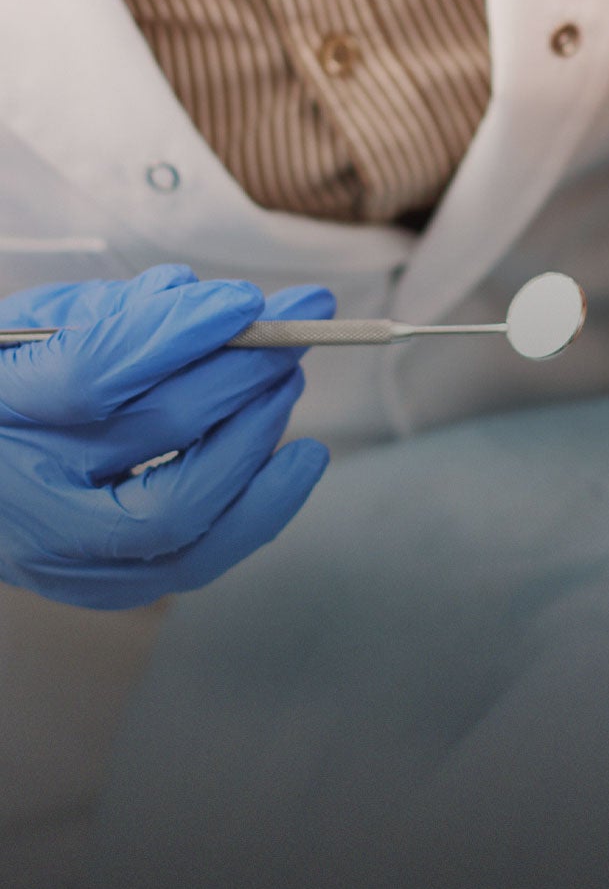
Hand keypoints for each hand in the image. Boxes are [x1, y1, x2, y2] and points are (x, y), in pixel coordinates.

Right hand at [0, 264, 332, 608]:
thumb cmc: (14, 392)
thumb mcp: (33, 334)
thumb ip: (110, 314)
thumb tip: (199, 300)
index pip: (91, 373)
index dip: (179, 333)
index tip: (245, 302)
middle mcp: (23, 490)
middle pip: (153, 432)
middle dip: (239, 377)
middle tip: (288, 337)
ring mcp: (64, 552)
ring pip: (181, 511)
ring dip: (257, 438)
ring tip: (287, 384)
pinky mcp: (109, 588)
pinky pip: (198, 558)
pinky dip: (261, 506)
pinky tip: (300, 459)